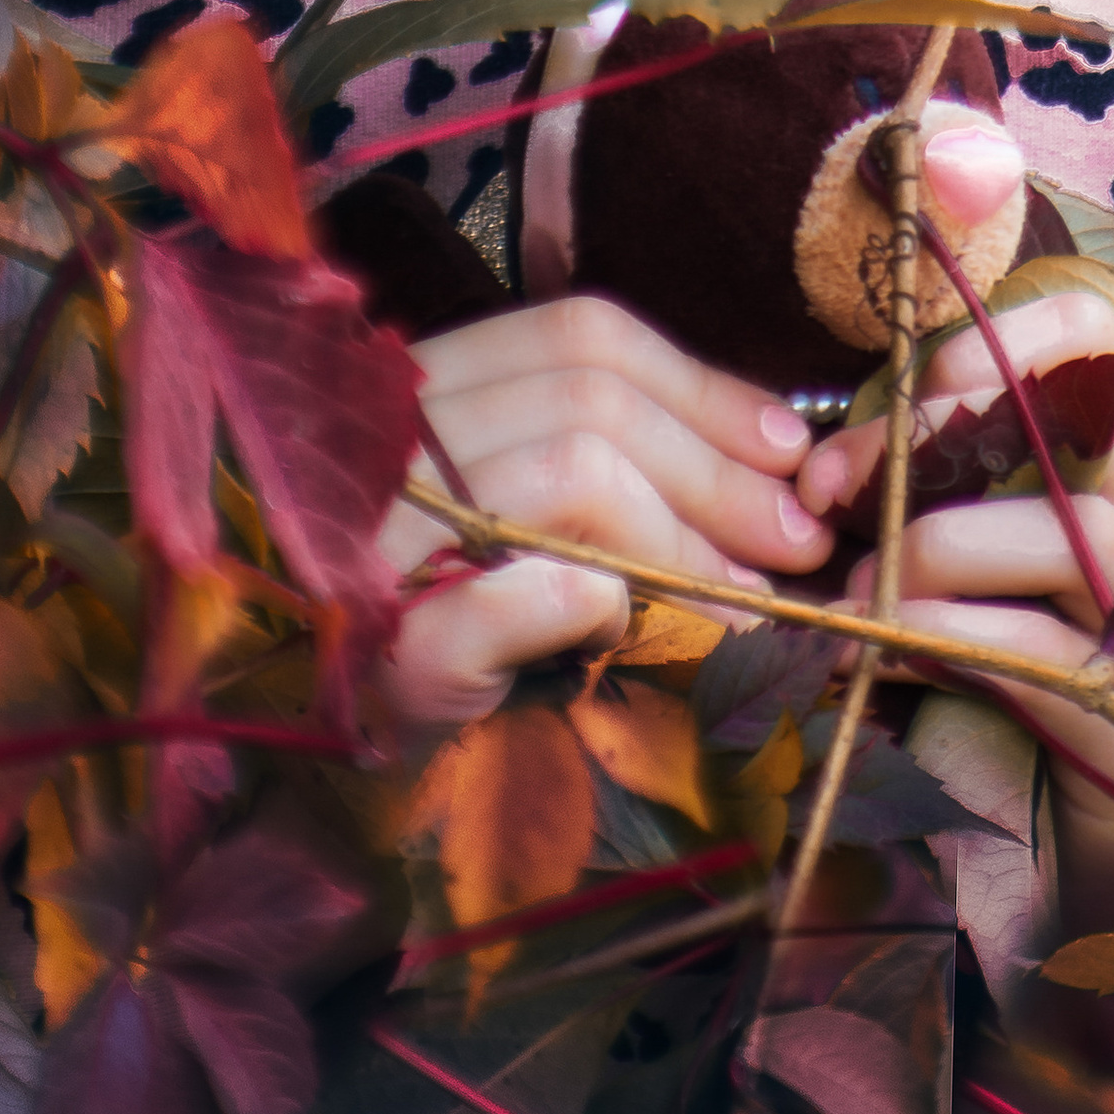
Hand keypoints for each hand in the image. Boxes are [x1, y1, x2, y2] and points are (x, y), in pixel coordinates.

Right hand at [378, 294, 834, 735]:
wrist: (316, 777)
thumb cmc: (434, 641)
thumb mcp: (505, 524)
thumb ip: (606, 461)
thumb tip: (777, 457)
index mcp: (420, 395)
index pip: (580, 336)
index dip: (703, 385)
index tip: (790, 448)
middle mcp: (387, 445)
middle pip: (590, 400)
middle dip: (718, 469)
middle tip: (796, 543)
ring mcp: (376, 543)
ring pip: (571, 472)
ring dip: (684, 542)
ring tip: (745, 607)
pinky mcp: (390, 649)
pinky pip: (514, 596)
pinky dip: (593, 603)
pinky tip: (635, 637)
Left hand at [797, 285, 1113, 894]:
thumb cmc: (1066, 692)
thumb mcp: (1027, 573)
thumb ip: (976, 495)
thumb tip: (848, 451)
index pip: (1101, 341)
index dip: (995, 339)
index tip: (906, 387)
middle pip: (1083, 420)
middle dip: (936, 436)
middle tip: (834, 485)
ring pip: (1076, 529)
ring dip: (939, 544)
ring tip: (861, 584)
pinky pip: (1049, 651)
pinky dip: (949, 635)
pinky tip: (882, 645)